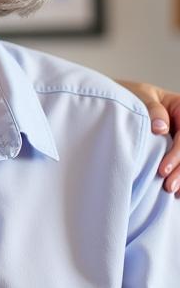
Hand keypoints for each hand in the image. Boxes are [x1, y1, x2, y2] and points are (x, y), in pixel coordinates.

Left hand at [115, 79, 179, 194]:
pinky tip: (177, 192)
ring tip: (172, 190)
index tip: (163, 169)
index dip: (178, 153)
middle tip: (169, 186)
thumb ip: (153, 109)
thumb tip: (161, 128)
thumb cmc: (128, 95)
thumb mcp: (139, 96)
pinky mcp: (174, 147)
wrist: (114, 99)